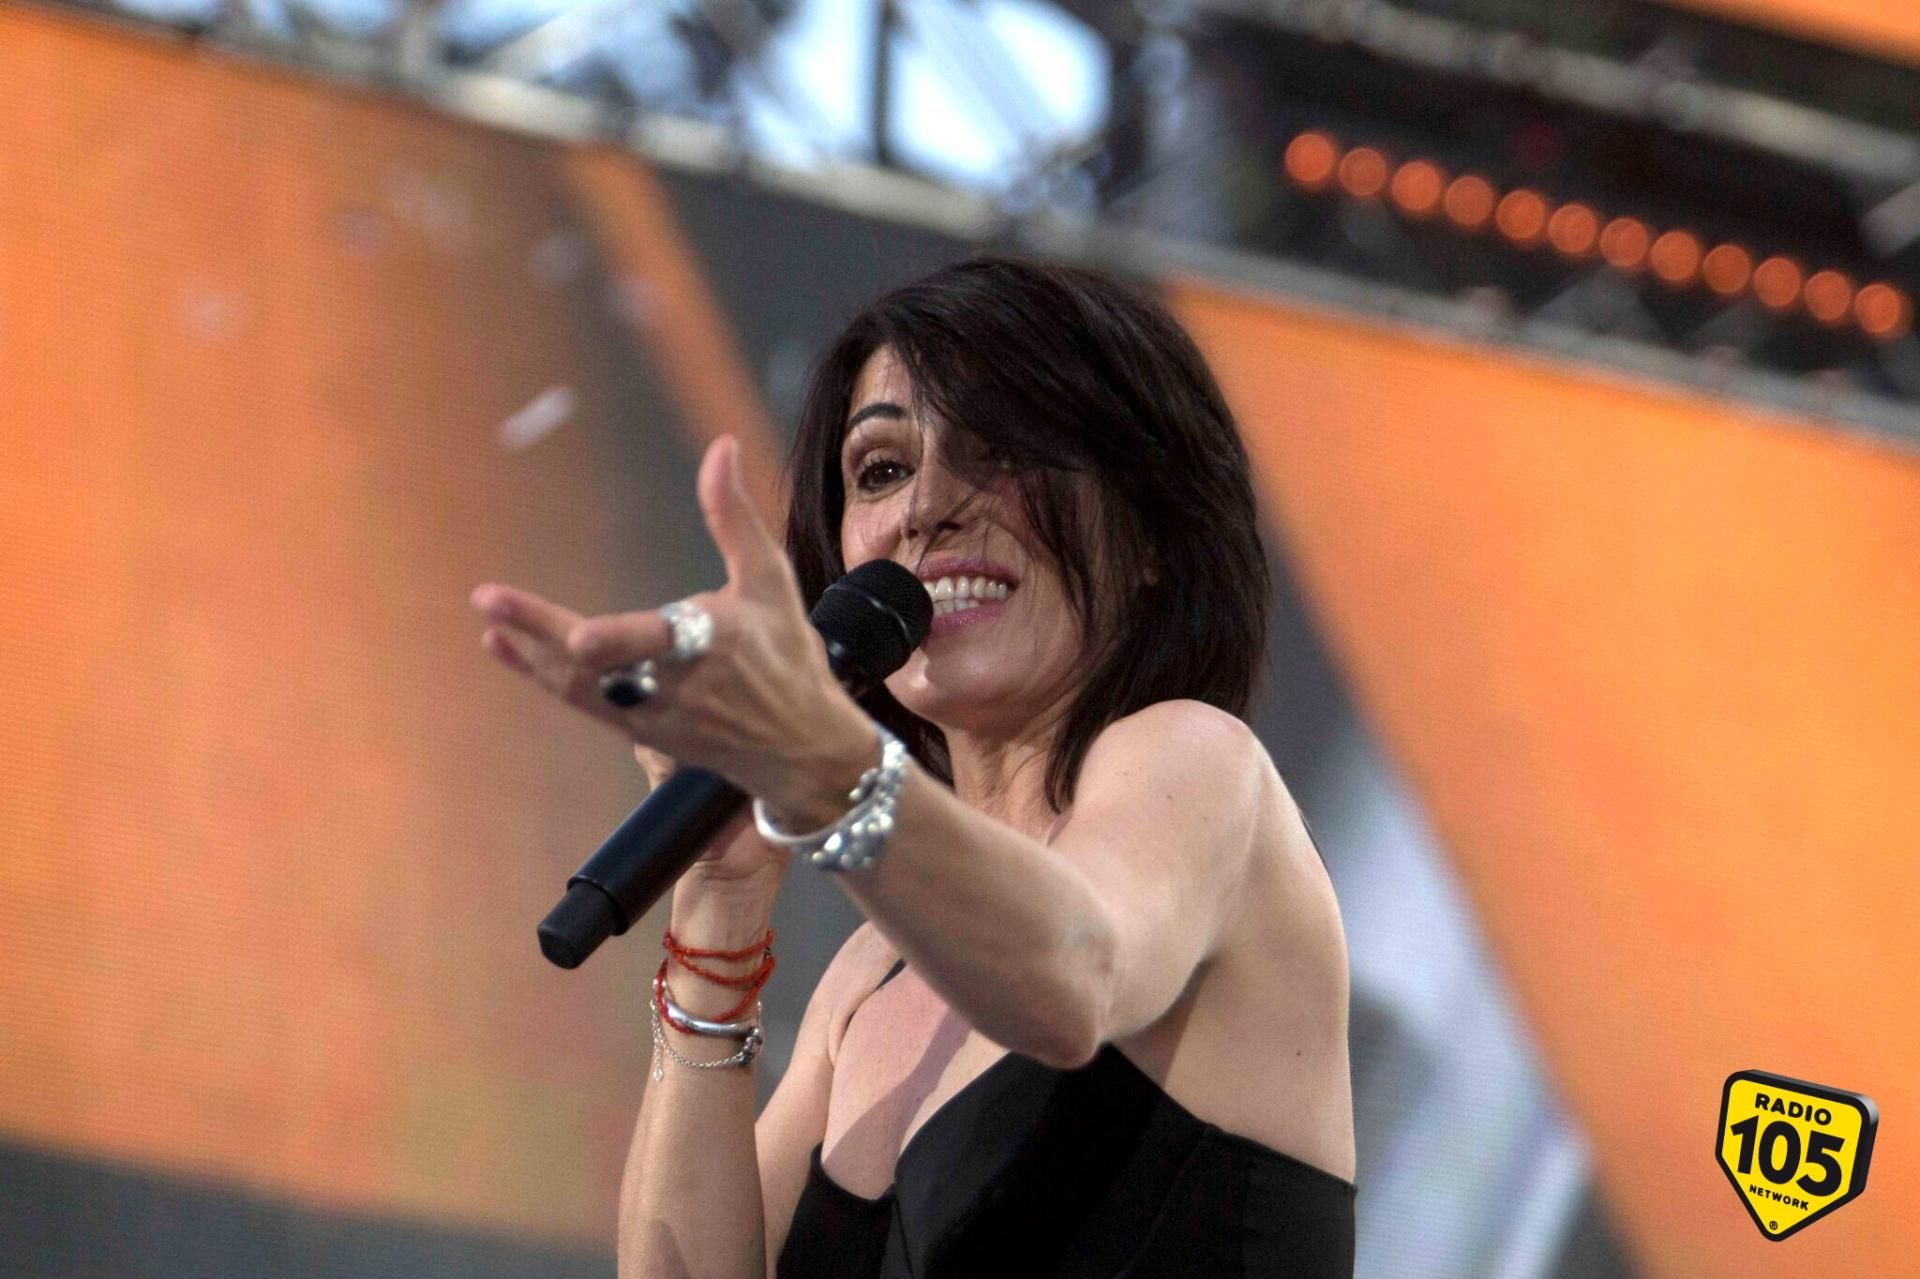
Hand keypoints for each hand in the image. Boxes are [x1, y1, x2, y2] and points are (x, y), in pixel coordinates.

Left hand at [469, 436, 876, 870]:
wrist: (799, 749)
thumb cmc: (787, 657)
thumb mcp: (770, 580)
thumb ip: (734, 516)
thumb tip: (722, 447)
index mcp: (712, 643)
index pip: (656, 642)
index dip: (616, 641)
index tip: (579, 637)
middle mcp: (675, 685)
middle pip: (596, 665)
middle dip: (539, 632)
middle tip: (488, 600)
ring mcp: (651, 714)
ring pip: (578, 687)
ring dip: (529, 654)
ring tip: (491, 619)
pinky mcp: (638, 732)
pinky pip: (580, 703)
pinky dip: (540, 675)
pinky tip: (509, 648)